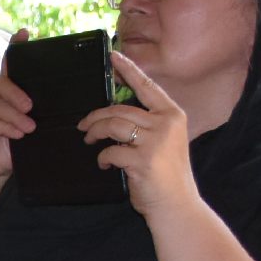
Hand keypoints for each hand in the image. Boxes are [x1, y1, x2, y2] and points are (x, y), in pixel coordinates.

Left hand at [86, 51, 195, 218]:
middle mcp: (166, 123)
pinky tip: (106, 164)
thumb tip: (114, 115)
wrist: (177, 205)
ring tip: (90, 142)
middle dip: (96, 117)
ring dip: (95, 133)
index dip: (129, 70)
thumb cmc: (166, 175)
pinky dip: (103, 158)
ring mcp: (156, 140)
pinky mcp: (143, 159)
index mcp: (172, 115)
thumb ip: (146, 125)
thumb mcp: (163, 142)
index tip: (114, 56)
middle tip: (83, 126)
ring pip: (112, 125)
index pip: (147, 87)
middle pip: (120, 109)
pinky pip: (111, 151)